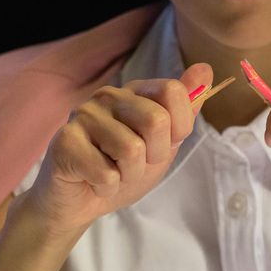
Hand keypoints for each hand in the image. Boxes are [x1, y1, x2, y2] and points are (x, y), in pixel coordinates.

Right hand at [17, 62, 213, 240]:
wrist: (80, 202)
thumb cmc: (122, 170)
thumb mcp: (164, 143)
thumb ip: (185, 109)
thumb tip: (206, 69)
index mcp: (134, 92)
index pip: (173, 91)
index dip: (177, 130)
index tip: (160, 146)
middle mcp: (108, 96)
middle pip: (156, 121)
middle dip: (153, 157)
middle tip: (134, 165)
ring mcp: (83, 115)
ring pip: (131, 150)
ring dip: (128, 175)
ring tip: (112, 172)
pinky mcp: (64, 142)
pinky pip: (106, 173)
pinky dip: (108, 187)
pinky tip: (94, 181)